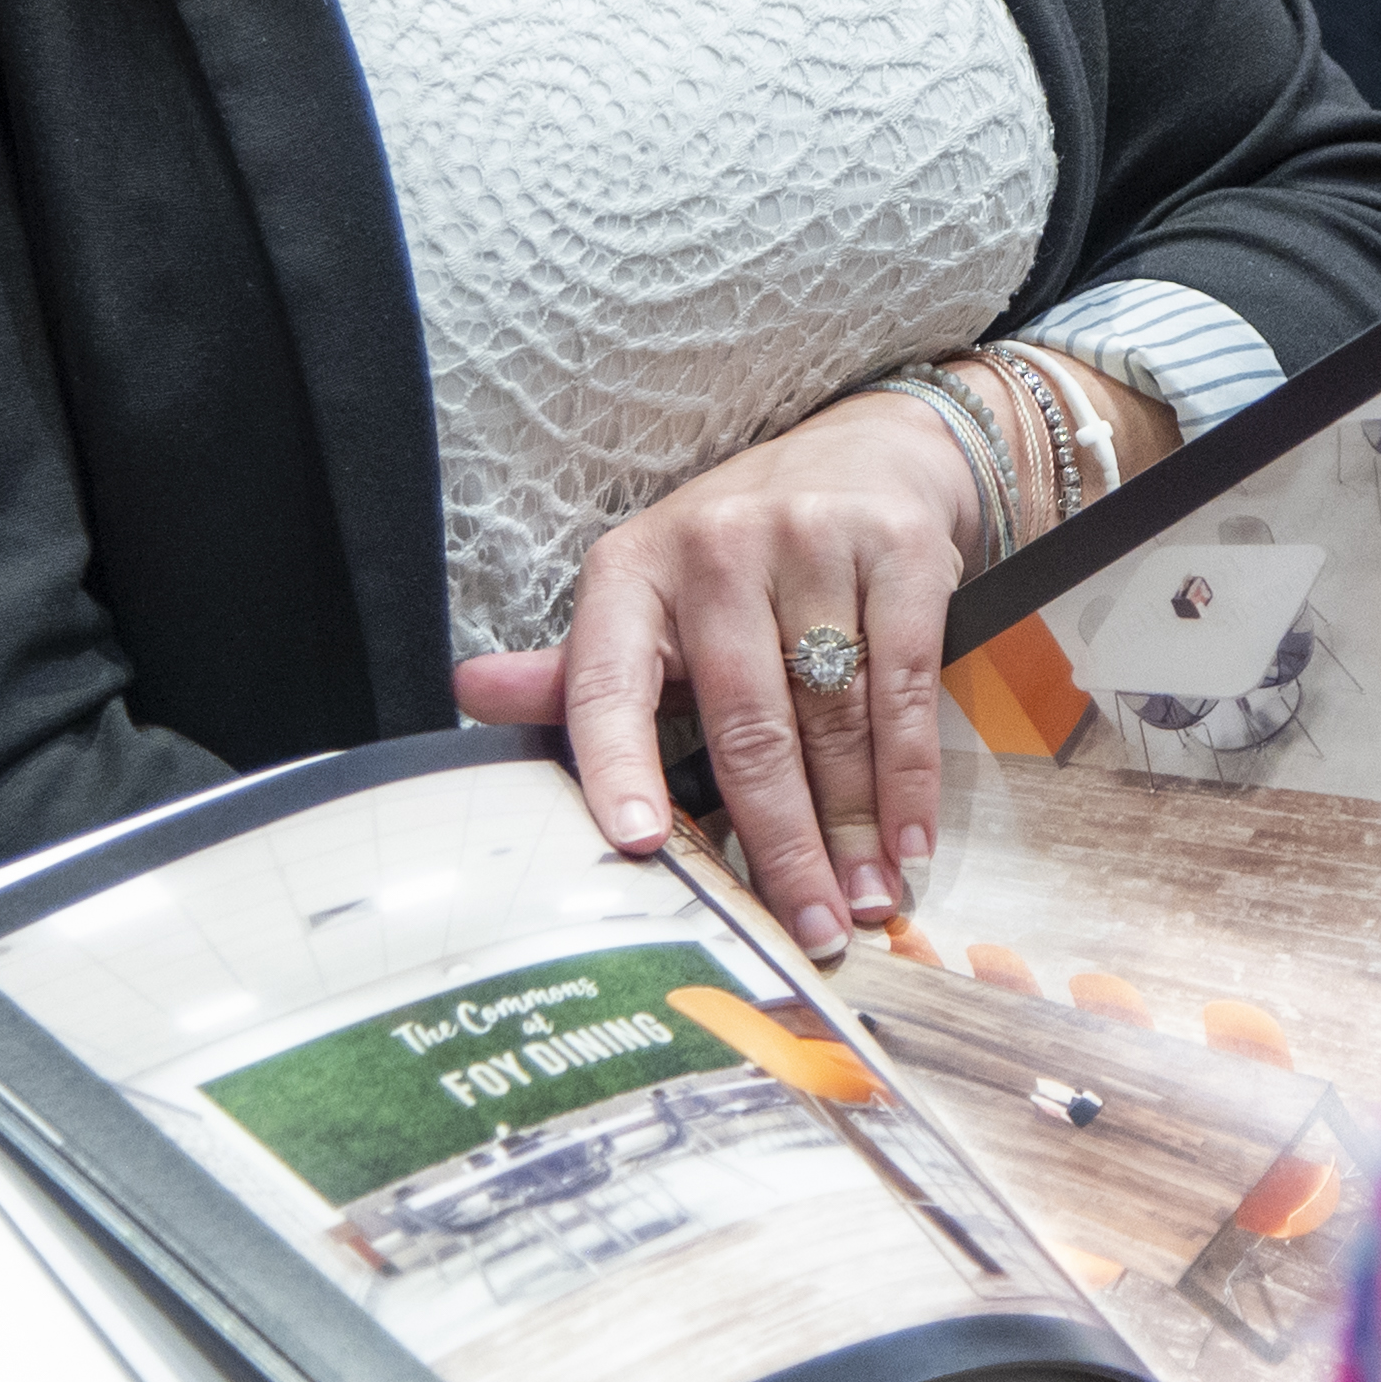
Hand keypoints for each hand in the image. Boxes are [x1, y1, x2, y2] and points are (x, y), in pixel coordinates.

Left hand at [453, 389, 982, 955]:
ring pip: (832, 717)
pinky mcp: (898, 547)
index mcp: (632, 572)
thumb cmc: (743, 557)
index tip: (636, 842)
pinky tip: (910, 839)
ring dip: (853, 827)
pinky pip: (905, 685)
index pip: (607, 679)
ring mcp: (811, 540)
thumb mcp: (654, 604)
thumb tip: (471, 692)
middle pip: (746, 724)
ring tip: (865, 903)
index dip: (617, 764)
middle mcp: (715, 547)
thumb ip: (580, 672)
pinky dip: (909, 777)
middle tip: (807, 930)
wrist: (868, 451)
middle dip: (783, 842)